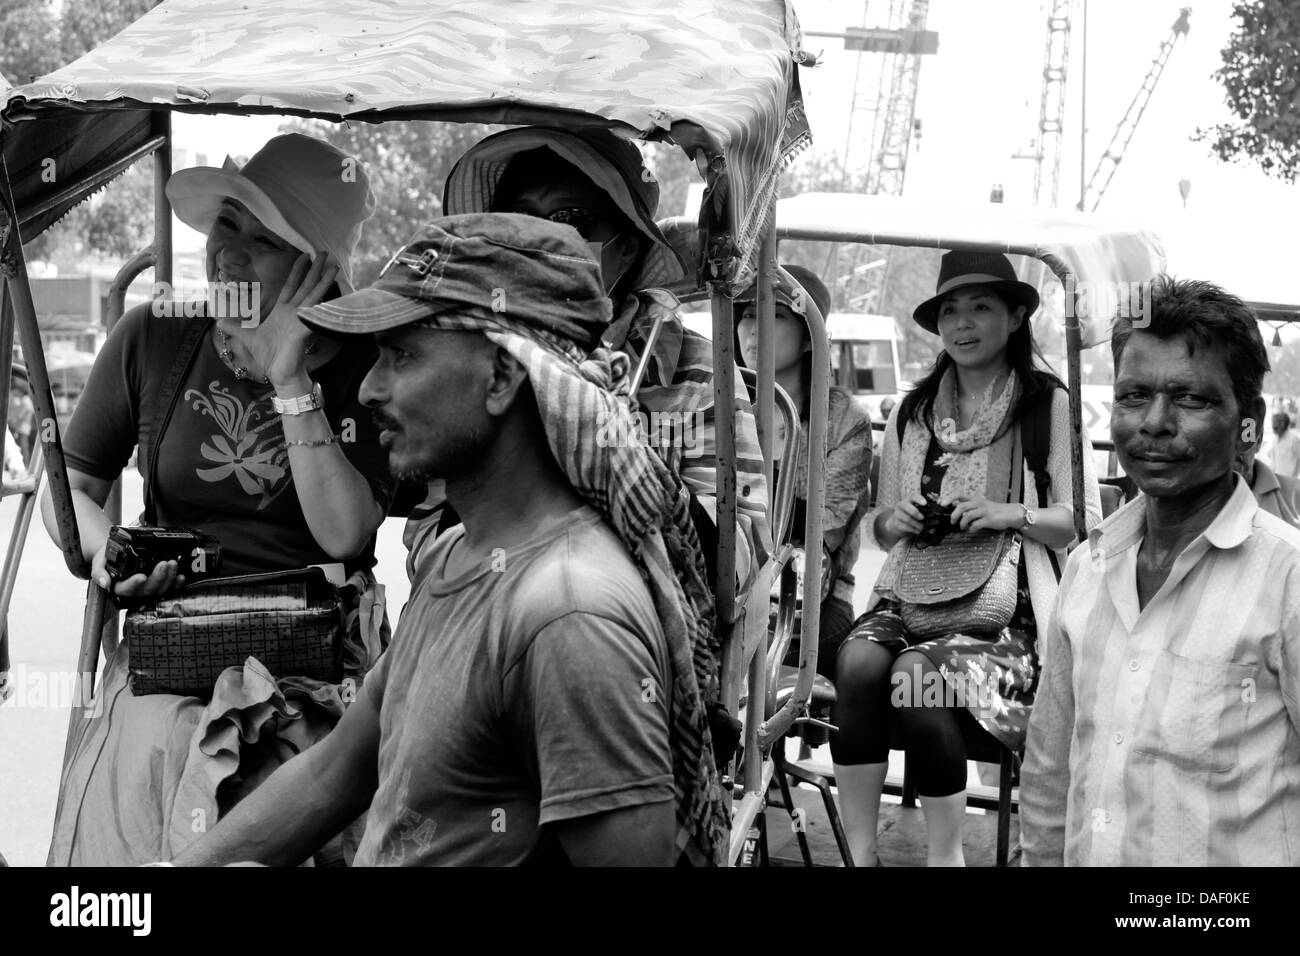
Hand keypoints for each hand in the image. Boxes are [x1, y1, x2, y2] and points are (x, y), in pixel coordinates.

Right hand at [92, 542, 184, 599]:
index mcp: (119, 587)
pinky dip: (176, 584)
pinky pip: (169, 589)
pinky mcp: (158, 586)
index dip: (134, 584)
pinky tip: (180, 576)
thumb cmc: (107, 559)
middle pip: (147, 590)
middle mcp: (135, 591)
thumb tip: (105, 583)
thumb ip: (99, 572)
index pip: (126, 590)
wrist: (115, 554)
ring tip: (172, 563)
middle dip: (158, 577)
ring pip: (160, 590)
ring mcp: (147, 589)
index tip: (141, 576)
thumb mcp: (98, 562)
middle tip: (164, 564)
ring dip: (169, 578)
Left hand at [224, 253, 339, 387]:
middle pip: (306, 286)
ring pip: (314, 296)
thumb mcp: (247, 337)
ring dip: (323, 281)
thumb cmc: (270, 357)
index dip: (297, 271)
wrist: (280, 375)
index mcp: (283, 312)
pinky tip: (328, 293)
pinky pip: (313, 315)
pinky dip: (320, 305)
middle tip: (323, 252)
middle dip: (315, 269)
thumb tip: (218, 319)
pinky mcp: (304, 331)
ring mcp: (301, 321)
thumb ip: (235, 327)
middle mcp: (294, 313)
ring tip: (333, 267)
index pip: (291, 286)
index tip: (303, 256)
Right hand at [886, 494, 926, 538]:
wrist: (898, 523)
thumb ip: (926, 508)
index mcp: (909, 500)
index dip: (919, 499)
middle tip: (922, 518)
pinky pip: (905, 527)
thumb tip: (937, 509)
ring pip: (907, 518)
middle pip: (906, 506)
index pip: (913, 496)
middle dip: (916, 513)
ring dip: (917, 524)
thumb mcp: (918, 509)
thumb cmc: (911, 515)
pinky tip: (917, 531)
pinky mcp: (896, 523)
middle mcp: (902, 505)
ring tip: (922, 527)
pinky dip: (913, 530)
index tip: (924, 503)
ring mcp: (897, 514)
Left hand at [949, 495, 1019, 532]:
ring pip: (967, 516)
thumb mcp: (981, 505)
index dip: (949, 498)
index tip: (942, 504)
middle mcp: (979, 503)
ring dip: (962, 523)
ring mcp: (984, 511)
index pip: (959, 494)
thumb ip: (969, 506)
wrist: (1011, 513)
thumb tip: (954, 507)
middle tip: (953, 522)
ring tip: (963, 527)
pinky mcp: (989, 519)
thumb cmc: (995, 510)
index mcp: (975, 499)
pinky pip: (976, 524)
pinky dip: (971, 529)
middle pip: (961, 506)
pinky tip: (972, 530)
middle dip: (954, 515)